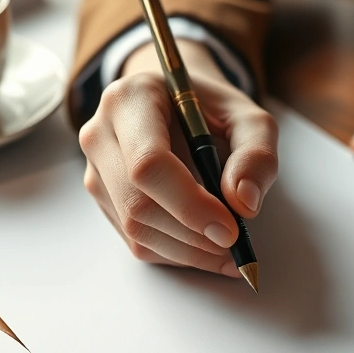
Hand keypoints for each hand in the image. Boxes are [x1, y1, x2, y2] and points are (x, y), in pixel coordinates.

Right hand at [79, 40, 277, 275]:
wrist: (177, 105)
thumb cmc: (212, 111)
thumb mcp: (250, 119)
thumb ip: (256, 155)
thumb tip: (244, 203)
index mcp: (133, 100)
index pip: (149, 163)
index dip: (189, 204)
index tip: (229, 228)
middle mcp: (101, 133)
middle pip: (137, 202)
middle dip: (192, 234)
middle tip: (235, 244)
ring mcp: (96, 168)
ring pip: (135, 228)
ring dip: (186, 250)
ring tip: (227, 250)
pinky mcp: (104, 198)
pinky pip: (135, 240)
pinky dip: (175, 253)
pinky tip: (206, 248)